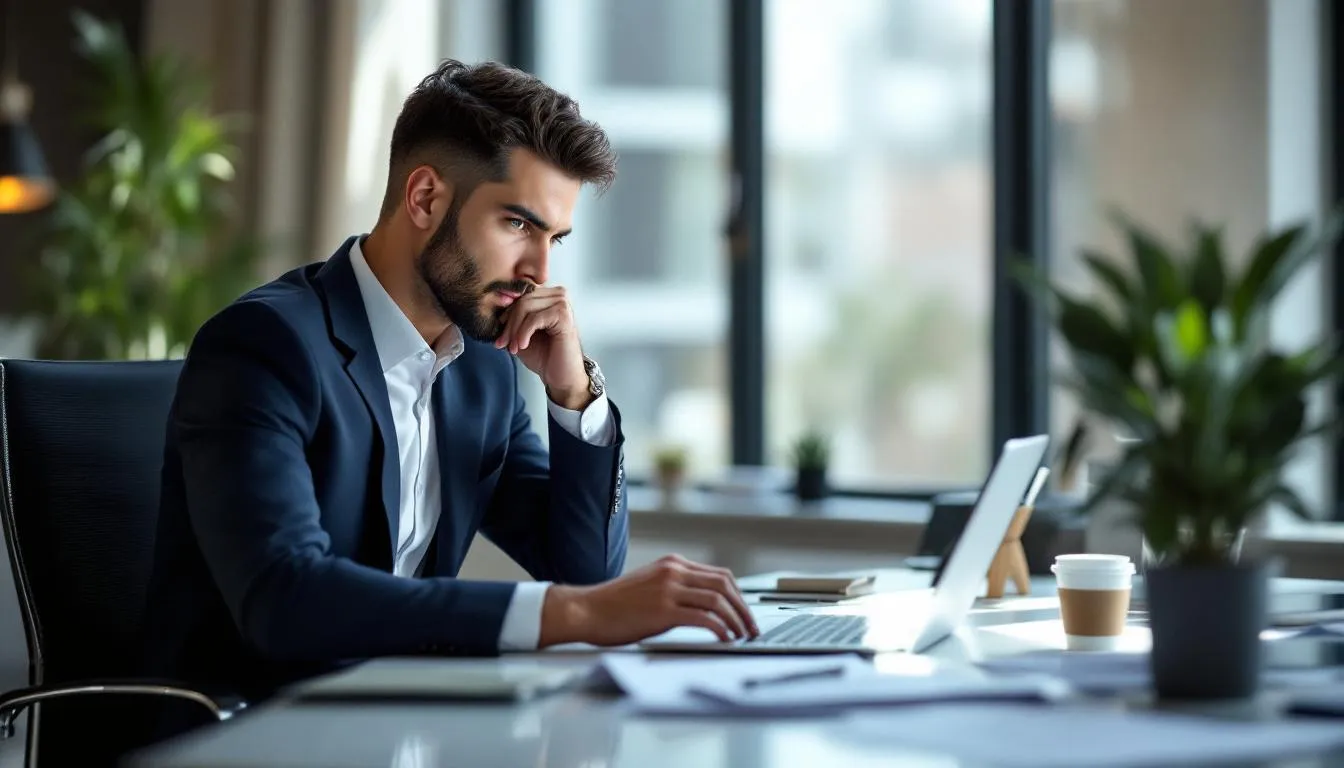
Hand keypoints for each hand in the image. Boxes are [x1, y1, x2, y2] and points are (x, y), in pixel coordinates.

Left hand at [494, 286, 591, 409]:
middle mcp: (558, 294)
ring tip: (512, 348)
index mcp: (548, 294)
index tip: (498, 329)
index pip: (519, 292)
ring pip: (525, 307)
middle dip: (508, 323)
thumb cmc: (543, 355)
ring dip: (514, 330)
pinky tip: (522, 346)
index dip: (506, 310)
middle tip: (501, 343)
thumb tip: (492, 304)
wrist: (561, 377)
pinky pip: (533, 318)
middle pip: (521, 299)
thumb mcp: (519, 332)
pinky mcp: (563, 314)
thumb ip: (510, 317)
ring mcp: (562, 302)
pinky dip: (523, 333)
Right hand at [538, 554, 759, 646]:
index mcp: (672, 564)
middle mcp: (673, 571)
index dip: (738, 596)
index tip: (745, 613)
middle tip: (751, 627)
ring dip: (736, 620)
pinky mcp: (663, 609)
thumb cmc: (613, 604)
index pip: (719, 574)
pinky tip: (724, 639)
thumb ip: (675, 589)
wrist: (586, 609)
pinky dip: (720, 629)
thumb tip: (703, 608)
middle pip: (725, 584)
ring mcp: (668, 589)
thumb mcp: (650, 586)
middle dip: (743, 608)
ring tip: (742, 636)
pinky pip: (703, 617)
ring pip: (718, 600)